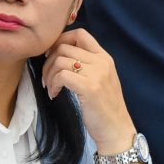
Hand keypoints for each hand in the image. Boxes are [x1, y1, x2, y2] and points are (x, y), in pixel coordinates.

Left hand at [42, 28, 134, 148]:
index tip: (52, 56)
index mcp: (104, 57)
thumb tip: (58, 54)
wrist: (116, 130)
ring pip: (60, 60)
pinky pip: (62, 75)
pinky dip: (53, 84)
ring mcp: (96, 74)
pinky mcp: (89, 87)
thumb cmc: (104, 108)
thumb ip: (86, 65)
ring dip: (49, 75)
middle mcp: (102, 61)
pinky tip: (55, 94)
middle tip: (47, 78)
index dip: (61, 40)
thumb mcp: (100, 79)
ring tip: (51, 88)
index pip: (80, 34)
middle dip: (48, 62)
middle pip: (64, 47)